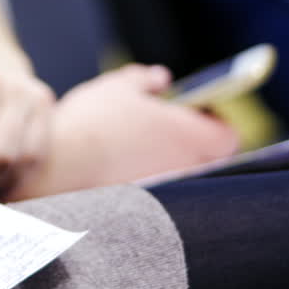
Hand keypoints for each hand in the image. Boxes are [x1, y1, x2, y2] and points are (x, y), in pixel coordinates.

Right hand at [8, 64, 239, 200]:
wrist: (61, 167)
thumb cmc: (94, 122)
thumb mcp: (119, 87)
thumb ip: (145, 78)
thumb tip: (161, 78)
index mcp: (191, 136)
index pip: (227, 136)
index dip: (214, 122)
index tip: (193, 111)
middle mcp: (187, 169)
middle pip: (206, 159)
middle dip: (190, 143)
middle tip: (164, 128)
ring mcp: (168, 193)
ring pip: (180, 176)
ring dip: (167, 161)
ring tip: (137, 147)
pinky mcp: (146, 210)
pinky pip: (158, 192)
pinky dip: (146, 180)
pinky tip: (119, 167)